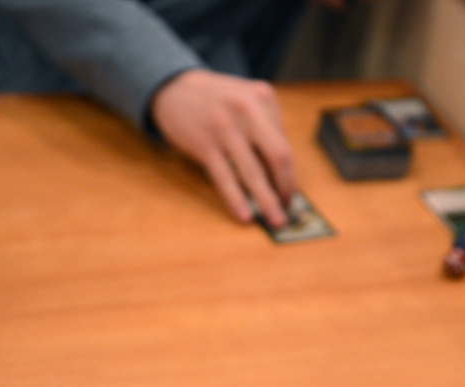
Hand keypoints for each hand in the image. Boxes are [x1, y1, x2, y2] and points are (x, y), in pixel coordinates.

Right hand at [150, 69, 296, 226]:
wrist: (174, 87)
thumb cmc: (216, 100)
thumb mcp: (247, 99)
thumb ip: (266, 128)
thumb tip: (281, 174)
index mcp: (263, 98)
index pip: (285, 144)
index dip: (290, 174)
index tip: (291, 194)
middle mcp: (247, 109)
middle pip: (278, 156)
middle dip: (286, 187)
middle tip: (288, 210)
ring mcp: (224, 127)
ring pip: (253, 171)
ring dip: (267, 200)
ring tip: (275, 219)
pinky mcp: (204, 144)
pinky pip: (225, 177)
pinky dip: (236, 199)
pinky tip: (244, 215)